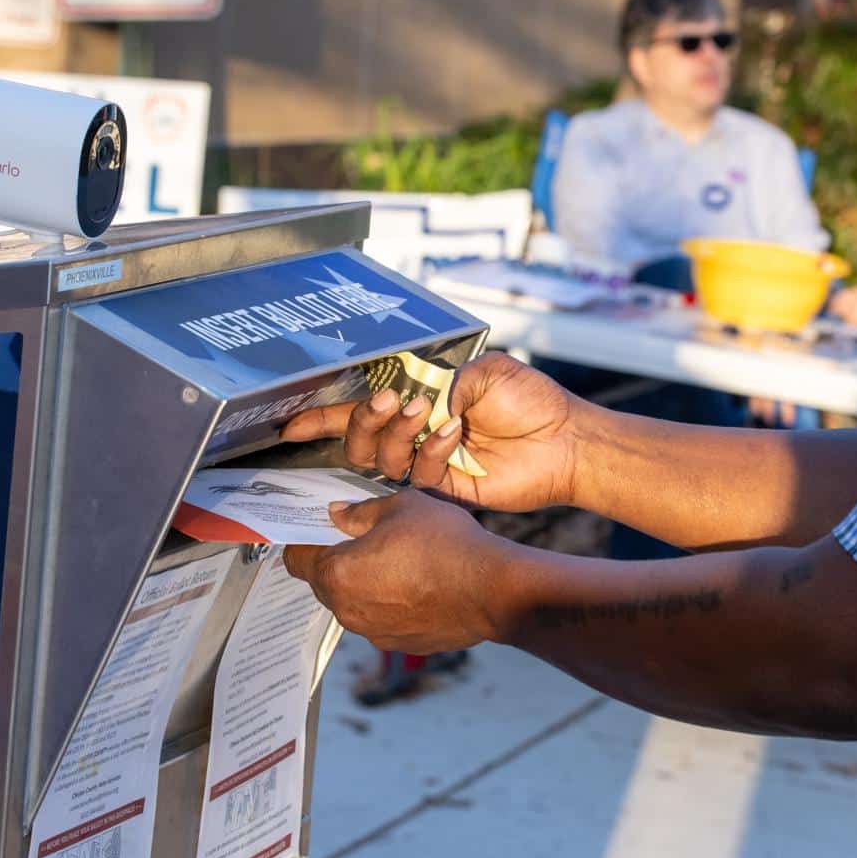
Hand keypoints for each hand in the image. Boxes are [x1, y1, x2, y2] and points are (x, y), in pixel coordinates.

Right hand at [281, 353, 585, 511]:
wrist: (566, 439)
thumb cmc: (530, 399)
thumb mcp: (484, 369)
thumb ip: (441, 378)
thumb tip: (412, 395)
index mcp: (420, 399)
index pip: (360, 409)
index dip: (323, 417)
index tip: (290, 423)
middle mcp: (416, 433)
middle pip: (360, 438)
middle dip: (363, 418)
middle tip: (388, 399)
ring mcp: (428, 462)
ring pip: (381, 459)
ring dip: (394, 432)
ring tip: (423, 411)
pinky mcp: (445, 488)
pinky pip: (417, 475)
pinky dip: (430, 450)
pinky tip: (454, 433)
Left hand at [283, 491, 523, 651]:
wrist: (492, 590)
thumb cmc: (445, 544)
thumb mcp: (400, 507)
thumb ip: (359, 512)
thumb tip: (337, 514)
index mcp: (337, 574)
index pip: (296, 559)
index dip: (304, 540)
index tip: (317, 529)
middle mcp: (348, 610)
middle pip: (324, 582)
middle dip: (337, 560)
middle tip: (364, 538)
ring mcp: (374, 632)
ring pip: (354, 602)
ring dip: (365, 583)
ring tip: (397, 560)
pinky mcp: (400, 644)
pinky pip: (382, 619)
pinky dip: (390, 603)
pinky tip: (417, 583)